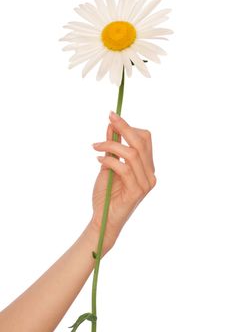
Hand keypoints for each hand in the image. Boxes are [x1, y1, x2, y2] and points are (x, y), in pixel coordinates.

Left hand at [90, 111, 156, 250]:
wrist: (103, 219)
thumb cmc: (106, 195)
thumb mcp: (108, 166)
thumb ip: (112, 148)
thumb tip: (111, 126)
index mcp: (146, 167)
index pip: (144, 139)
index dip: (129, 126)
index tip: (112, 118)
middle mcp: (150, 174)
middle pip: (142, 142)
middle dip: (124, 127)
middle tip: (109, 118)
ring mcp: (145, 183)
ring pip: (132, 154)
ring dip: (111, 145)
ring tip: (95, 147)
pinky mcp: (137, 192)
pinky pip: (124, 169)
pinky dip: (109, 161)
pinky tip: (99, 161)